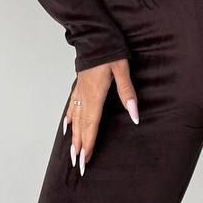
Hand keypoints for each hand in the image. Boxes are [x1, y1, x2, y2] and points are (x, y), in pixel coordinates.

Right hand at [62, 56, 138, 175]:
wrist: (94, 36)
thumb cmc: (110, 51)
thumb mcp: (122, 70)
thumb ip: (127, 93)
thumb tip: (134, 115)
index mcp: (95, 95)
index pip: (92, 126)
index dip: (89, 144)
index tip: (85, 160)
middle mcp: (85, 96)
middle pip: (81, 127)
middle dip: (80, 148)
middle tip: (78, 166)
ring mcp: (80, 91)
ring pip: (75, 119)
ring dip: (74, 138)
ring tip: (71, 154)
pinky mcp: (79, 86)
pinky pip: (71, 106)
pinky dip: (69, 119)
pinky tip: (67, 128)